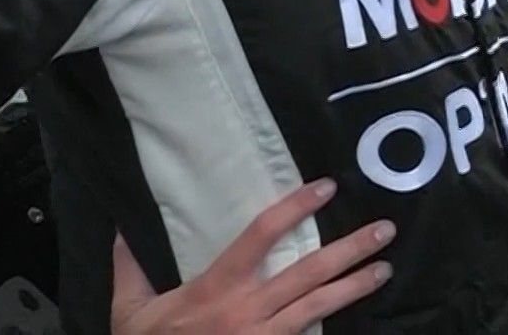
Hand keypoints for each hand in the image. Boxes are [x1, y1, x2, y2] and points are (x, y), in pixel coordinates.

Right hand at [111, 179, 392, 333]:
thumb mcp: (130, 309)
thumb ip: (130, 267)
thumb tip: (121, 229)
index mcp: (215, 288)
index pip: (261, 234)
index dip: (296, 207)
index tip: (326, 187)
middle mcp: (247, 310)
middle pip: (309, 271)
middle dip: (351, 249)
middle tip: (385, 230)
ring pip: (319, 306)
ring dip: (356, 286)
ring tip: (386, 269)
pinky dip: (331, 327)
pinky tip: (360, 317)